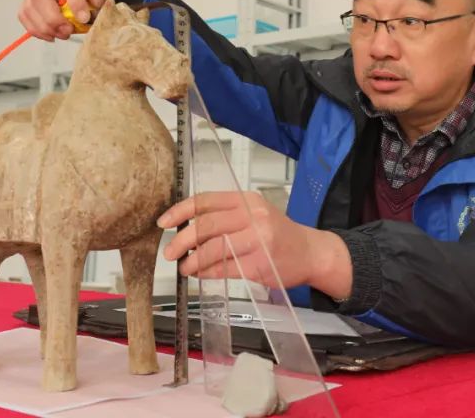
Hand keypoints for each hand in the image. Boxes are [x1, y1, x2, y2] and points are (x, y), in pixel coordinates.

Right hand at [18, 0, 123, 40]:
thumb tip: (95, 2)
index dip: (75, 2)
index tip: (84, 19)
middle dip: (53, 18)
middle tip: (68, 31)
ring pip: (29, 6)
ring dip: (44, 26)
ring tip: (63, 35)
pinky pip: (25, 13)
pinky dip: (35, 28)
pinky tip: (51, 34)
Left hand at [157, 191, 352, 299]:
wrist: (311, 252)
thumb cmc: (278, 233)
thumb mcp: (254, 214)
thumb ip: (225, 217)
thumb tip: (185, 229)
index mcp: (247, 199)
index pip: (205, 201)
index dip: (180, 211)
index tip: (163, 222)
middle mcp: (253, 215)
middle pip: (207, 224)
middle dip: (182, 240)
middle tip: (169, 252)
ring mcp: (258, 239)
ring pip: (214, 248)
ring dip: (193, 260)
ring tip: (184, 267)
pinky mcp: (260, 263)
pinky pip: (225, 268)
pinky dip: (207, 272)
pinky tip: (200, 274)